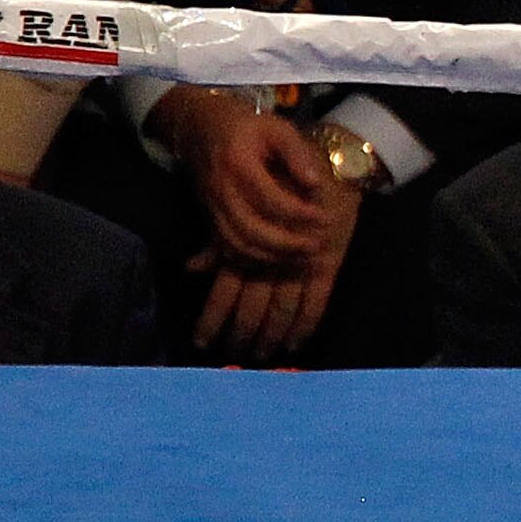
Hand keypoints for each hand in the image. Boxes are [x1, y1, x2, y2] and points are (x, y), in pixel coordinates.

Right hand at [156, 89, 337, 263]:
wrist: (200, 126)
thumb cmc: (246, 126)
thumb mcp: (277, 128)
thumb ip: (297, 154)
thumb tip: (316, 184)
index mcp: (238, 165)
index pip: (270, 199)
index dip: (299, 213)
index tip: (324, 218)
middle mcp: (222, 190)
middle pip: (252, 229)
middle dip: (287, 243)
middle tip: (316, 246)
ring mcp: (212, 206)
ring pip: (238, 243)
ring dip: (271, 255)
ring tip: (301, 256)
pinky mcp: (210, 215)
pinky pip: (227, 245)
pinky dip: (251, 257)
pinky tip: (276, 258)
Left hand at [188, 175, 356, 359]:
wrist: (329, 164)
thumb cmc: (279, 179)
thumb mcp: (240, 206)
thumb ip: (217, 241)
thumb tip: (191, 268)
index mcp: (245, 247)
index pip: (224, 292)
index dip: (213, 318)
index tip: (202, 342)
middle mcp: (270, 260)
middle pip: (252, 308)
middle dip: (242, 335)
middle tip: (234, 357)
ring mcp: (301, 265)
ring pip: (282, 310)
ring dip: (272, 336)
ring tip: (263, 356)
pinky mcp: (328, 265)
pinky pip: (317, 302)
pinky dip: (306, 325)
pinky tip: (296, 343)